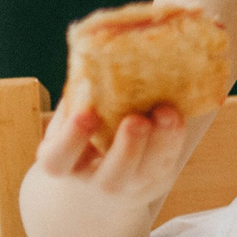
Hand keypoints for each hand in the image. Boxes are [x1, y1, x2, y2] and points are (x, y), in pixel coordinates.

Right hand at [32, 91, 189, 207]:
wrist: (100, 173)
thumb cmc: (82, 133)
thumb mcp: (70, 118)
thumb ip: (79, 95)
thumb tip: (93, 52)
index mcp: (62, 162)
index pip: (58, 158)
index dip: (72, 138)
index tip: (88, 113)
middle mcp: (94, 180)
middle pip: (111, 175)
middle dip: (127, 147)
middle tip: (137, 120)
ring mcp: (129, 183)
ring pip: (146, 172)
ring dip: (161, 141)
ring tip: (167, 112)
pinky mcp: (155, 177)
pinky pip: (168, 162)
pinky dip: (175, 139)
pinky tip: (178, 116)